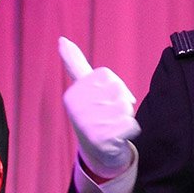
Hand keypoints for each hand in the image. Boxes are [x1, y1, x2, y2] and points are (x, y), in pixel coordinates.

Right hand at [59, 37, 139, 179]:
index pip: (107, 77)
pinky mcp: (103, 140)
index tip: (106, 98)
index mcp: (72, 94)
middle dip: (121, 103)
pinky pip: (132, 125)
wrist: (98, 153)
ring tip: (114, 126)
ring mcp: (88, 125)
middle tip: (110, 115)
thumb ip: (74, 63)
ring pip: (126, 107)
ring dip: (126, 117)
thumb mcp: (83, 88)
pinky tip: (119, 137)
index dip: (114, 86)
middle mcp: (77, 109)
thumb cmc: (94, 114)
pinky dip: (131, 130)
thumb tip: (62, 39)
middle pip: (117, 91)